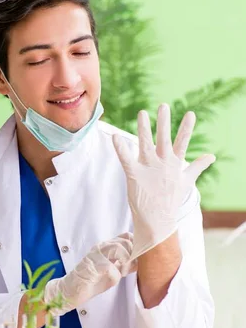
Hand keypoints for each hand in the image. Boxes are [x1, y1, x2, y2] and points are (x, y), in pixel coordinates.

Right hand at [44, 233, 135, 315]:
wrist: (71, 290)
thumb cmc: (93, 281)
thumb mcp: (114, 271)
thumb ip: (125, 264)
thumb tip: (141, 262)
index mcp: (106, 246)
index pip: (126, 236)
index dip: (136, 245)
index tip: (140, 258)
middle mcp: (101, 247)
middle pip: (125, 241)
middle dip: (133, 255)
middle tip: (131, 268)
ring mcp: (96, 255)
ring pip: (118, 248)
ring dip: (125, 262)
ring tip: (123, 272)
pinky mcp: (93, 266)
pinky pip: (111, 268)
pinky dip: (115, 276)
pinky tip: (111, 280)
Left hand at [112, 103, 215, 259]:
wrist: (158, 222)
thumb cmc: (170, 199)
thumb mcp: (186, 181)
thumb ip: (197, 166)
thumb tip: (211, 156)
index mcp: (174, 164)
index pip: (182, 143)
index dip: (186, 128)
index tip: (190, 113)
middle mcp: (163, 164)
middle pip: (164, 139)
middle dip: (164, 123)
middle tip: (163, 105)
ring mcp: (149, 169)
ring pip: (146, 144)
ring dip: (144, 129)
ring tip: (142, 112)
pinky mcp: (134, 176)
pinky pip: (126, 159)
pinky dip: (121, 148)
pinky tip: (116, 136)